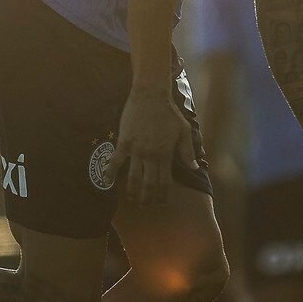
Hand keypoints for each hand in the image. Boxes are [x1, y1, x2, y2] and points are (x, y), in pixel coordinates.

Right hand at [107, 89, 198, 205]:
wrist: (150, 95)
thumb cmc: (169, 112)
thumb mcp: (184, 130)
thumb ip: (188, 151)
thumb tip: (195, 168)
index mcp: (166, 154)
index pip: (164, 181)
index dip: (163, 195)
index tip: (161, 203)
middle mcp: (151, 155)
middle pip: (149, 184)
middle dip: (147, 198)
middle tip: (145, 206)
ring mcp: (136, 150)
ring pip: (133, 177)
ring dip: (132, 191)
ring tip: (132, 199)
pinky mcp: (124, 142)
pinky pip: (116, 161)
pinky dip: (111, 173)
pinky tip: (107, 182)